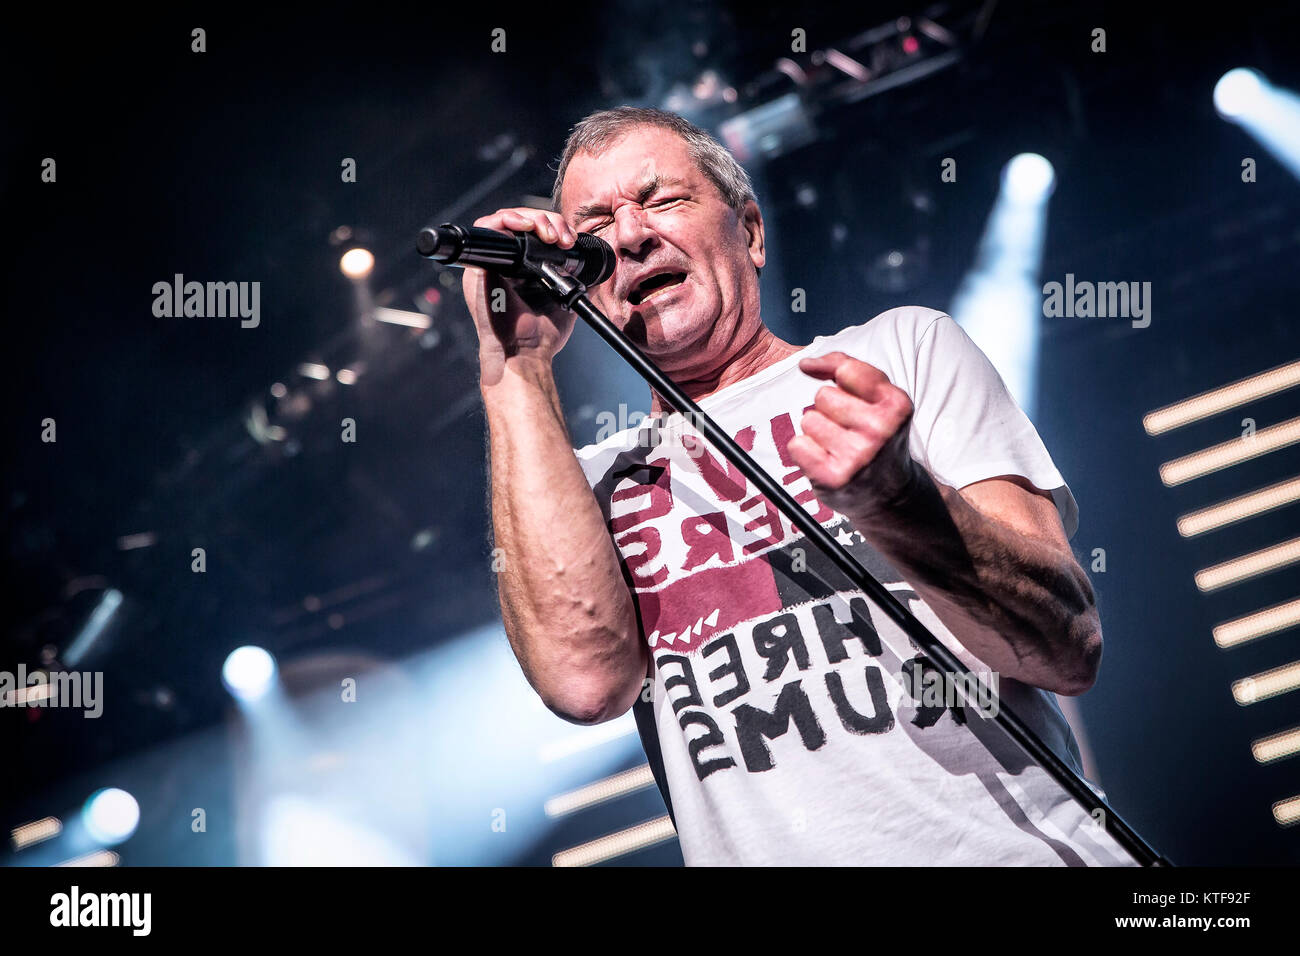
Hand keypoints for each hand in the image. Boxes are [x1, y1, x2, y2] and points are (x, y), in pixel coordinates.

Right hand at [462, 207, 580, 381]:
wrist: (525, 353)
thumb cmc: (540, 336)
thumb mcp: (565, 299)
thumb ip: (575, 281)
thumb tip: (595, 269)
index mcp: (519, 269)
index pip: (531, 232)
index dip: (550, 226)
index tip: (568, 240)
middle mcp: (501, 264)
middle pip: (519, 221)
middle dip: (545, 220)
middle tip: (562, 237)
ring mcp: (488, 264)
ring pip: (504, 219)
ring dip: (530, 218)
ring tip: (549, 232)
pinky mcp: (477, 267)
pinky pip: (485, 229)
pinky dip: (506, 220)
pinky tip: (527, 227)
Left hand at [786, 352, 918, 521]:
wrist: (891, 494)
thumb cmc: (877, 437)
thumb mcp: (879, 398)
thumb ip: (847, 369)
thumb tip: (806, 364)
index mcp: (895, 405)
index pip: (847, 371)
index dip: (836, 375)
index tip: (841, 388)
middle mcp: (880, 430)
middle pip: (822, 396)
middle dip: (829, 409)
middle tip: (848, 430)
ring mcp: (857, 456)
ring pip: (808, 420)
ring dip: (817, 432)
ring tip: (838, 447)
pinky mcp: (833, 478)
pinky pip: (797, 445)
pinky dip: (805, 452)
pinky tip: (826, 461)